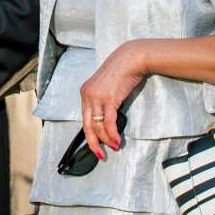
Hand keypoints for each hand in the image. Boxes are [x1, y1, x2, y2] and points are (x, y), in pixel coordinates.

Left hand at [77, 45, 149, 159]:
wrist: (130, 59)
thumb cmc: (122, 72)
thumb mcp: (106, 87)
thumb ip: (103, 101)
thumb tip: (107, 120)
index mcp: (85, 92)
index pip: (84, 118)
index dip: (90, 134)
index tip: (95, 145)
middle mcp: (88, 95)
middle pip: (87, 126)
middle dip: (93, 143)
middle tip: (100, 154)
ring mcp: (97, 97)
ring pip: (98, 125)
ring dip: (106, 139)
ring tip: (114, 147)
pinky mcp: (109, 99)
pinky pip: (108, 122)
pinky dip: (112, 133)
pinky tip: (117, 139)